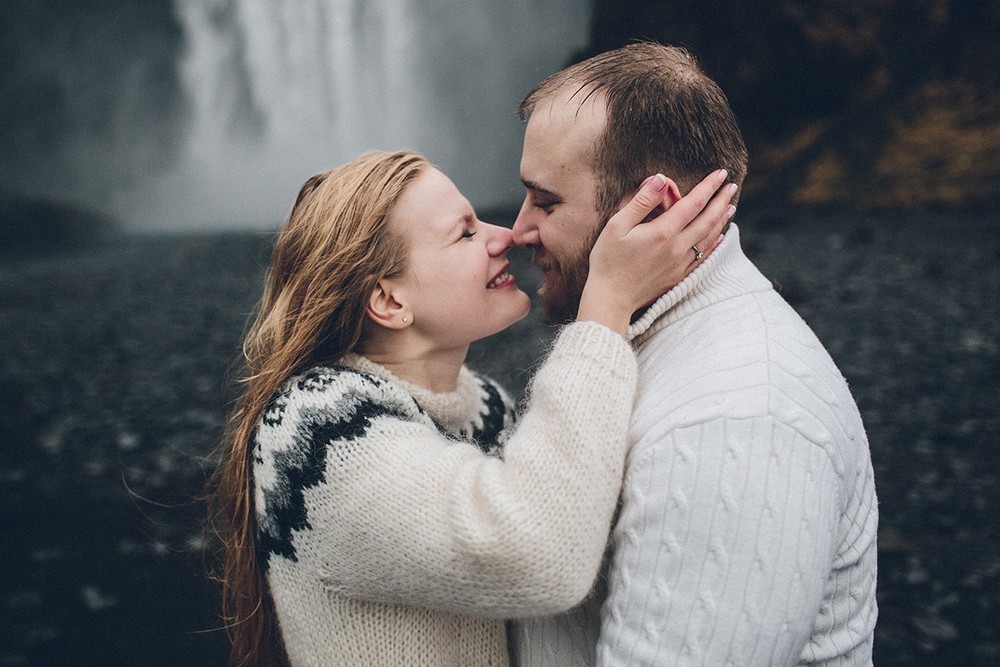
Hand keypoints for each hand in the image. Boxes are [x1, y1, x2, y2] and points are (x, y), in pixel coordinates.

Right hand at [578, 169, 736, 334]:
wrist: (611, 298)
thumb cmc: (608, 260)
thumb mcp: (617, 225)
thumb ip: (641, 201)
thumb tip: (661, 179)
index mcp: (663, 232)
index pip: (694, 203)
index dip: (709, 187)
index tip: (721, 173)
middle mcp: (677, 248)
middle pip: (708, 220)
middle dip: (721, 201)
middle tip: (732, 186)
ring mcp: (680, 264)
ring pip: (709, 238)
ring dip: (721, 220)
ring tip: (730, 206)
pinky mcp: (678, 276)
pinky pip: (703, 256)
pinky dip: (715, 243)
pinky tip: (719, 236)